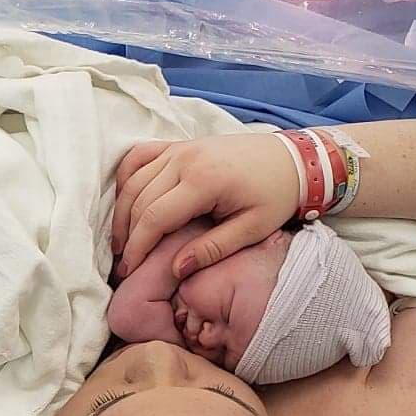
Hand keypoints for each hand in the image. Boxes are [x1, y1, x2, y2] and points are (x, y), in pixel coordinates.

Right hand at [112, 133, 298, 279]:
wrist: (293, 159)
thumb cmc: (277, 195)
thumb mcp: (252, 229)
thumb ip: (213, 249)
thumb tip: (176, 269)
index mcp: (204, 180)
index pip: (154, 218)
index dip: (138, 248)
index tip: (130, 271)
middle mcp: (185, 159)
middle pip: (139, 201)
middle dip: (127, 235)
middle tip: (125, 264)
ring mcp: (179, 148)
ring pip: (134, 181)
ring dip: (122, 212)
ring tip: (122, 241)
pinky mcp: (179, 144)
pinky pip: (140, 157)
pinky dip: (126, 178)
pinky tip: (125, 202)